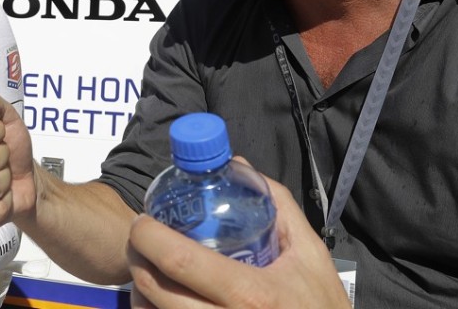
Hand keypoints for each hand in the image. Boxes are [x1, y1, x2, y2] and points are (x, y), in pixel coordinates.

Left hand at [127, 162, 350, 308]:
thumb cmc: (320, 304)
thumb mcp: (310, 253)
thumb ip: (277, 203)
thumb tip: (237, 163)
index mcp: (251, 293)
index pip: (182, 261)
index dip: (151, 237)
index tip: (142, 221)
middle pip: (158, 291)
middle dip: (137, 261)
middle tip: (137, 241)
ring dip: (140, 292)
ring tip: (144, 270)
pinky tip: (158, 301)